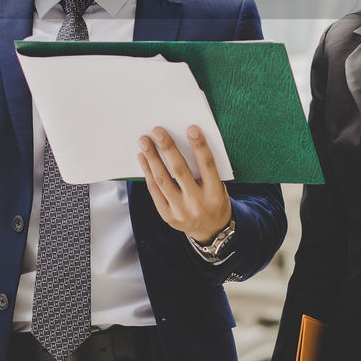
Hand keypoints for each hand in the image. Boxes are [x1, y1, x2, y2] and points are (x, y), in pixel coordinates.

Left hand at [137, 126, 231, 243]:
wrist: (211, 230)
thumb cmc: (214, 200)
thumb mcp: (218, 187)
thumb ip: (204, 170)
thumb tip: (182, 142)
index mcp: (215, 193)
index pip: (207, 165)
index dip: (200, 146)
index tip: (191, 129)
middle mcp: (198, 203)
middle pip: (180, 170)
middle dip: (168, 148)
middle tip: (157, 131)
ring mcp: (181, 211)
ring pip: (163, 179)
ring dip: (152, 158)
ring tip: (144, 141)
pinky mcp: (168, 216)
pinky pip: (155, 191)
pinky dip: (147, 173)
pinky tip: (143, 158)